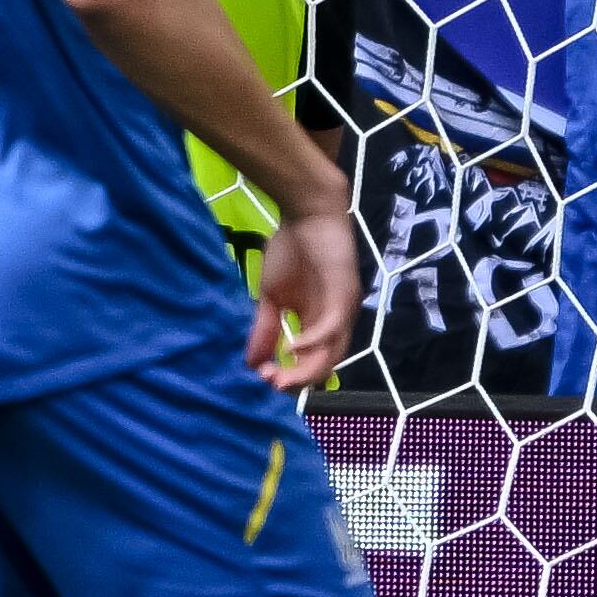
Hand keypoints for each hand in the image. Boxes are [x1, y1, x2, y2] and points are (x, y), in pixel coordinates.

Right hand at [248, 196, 358, 392]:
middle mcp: (335, 323)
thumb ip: (266, 328)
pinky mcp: (345, 297)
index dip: (288, 377)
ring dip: (305, 371)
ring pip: (332, 355)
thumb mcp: (272, 296)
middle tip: (269, 384)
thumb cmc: (292, 250)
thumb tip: (251, 362)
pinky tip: (291, 348)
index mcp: (317, 323)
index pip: (308, 363)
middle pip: (323, 367)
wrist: (308, 213)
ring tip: (278, 377)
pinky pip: (332, 329)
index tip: (260, 378)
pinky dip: (312, 343)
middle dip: (296, 382)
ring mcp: (343, 311)